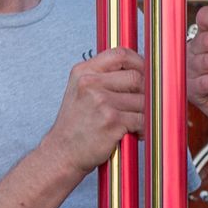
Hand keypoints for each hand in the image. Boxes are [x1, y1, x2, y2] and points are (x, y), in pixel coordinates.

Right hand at [43, 47, 146, 176]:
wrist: (61, 153)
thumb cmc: (75, 125)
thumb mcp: (80, 91)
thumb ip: (104, 77)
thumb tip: (141, 71)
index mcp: (83, 72)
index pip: (120, 54)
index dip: (139, 62)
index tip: (146, 74)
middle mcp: (90, 83)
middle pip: (136, 77)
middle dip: (146, 92)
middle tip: (145, 104)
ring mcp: (101, 102)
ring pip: (142, 100)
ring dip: (146, 113)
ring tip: (138, 122)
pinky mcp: (111, 121)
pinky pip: (141, 119)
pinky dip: (144, 128)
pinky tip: (136, 133)